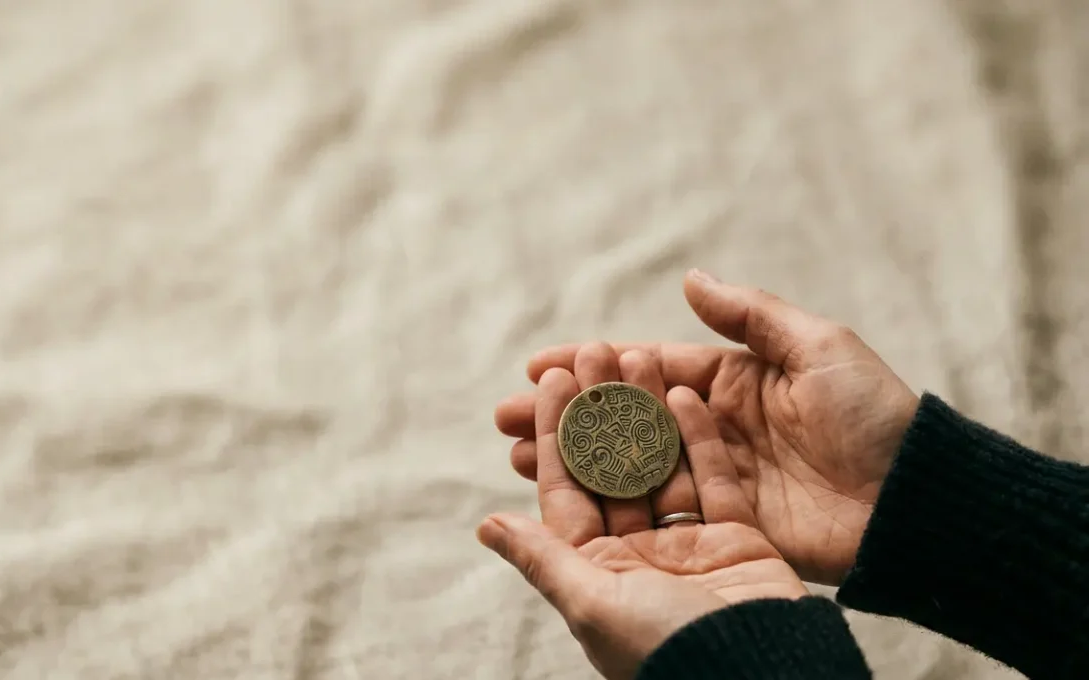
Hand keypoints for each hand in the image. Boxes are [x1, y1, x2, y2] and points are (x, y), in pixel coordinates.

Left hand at [478, 352, 806, 679]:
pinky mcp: (741, 539)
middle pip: (615, 468)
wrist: (759, 676)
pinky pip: (716, 479)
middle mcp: (640, 555)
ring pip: (663, 464)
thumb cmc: (665, 649)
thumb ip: (542, 557)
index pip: (567, 489)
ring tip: (637, 356)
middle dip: (603, 410)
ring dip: (649, 411)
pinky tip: (685, 392)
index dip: (556, 432)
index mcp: (598, 572)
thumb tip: (486, 524)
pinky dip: (700, 438)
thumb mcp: (592, 603)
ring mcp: (691, 545)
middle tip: (593, 352)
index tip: (549, 378)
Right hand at [494, 270, 919, 584]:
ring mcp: (714, 477)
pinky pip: (655, 508)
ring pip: (627, 464)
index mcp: (733, 381)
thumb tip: (690, 277)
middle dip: (566, 415)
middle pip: (624, 417)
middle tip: (504, 414)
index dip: (593, 366)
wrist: (914, 499)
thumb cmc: (874, 415)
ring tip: (516, 455)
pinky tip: (564, 499)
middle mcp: (713, 427)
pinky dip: (608, 503)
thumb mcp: (818, 347)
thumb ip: (750, 316)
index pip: (646, 369)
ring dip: (572, 459)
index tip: (539, 365)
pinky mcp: (722, 523)